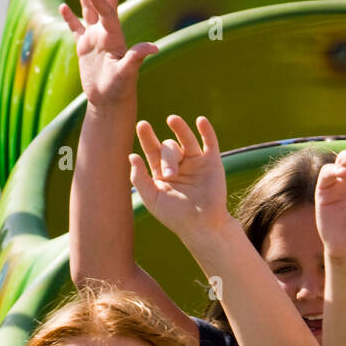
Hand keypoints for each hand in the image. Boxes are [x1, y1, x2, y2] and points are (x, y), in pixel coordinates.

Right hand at [60, 0, 157, 108]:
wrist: (110, 103)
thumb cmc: (121, 89)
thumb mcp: (128, 73)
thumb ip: (137, 57)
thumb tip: (154, 48)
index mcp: (114, 36)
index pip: (106, 11)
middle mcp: (105, 33)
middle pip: (104, 3)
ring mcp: (94, 39)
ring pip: (88, 10)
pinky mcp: (84, 48)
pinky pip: (75, 28)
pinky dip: (69, 18)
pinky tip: (64, 6)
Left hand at [130, 113, 231, 245]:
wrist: (202, 225)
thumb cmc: (175, 216)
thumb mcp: (152, 198)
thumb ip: (139, 178)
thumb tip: (131, 155)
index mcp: (162, 172)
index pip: (152, 149)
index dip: (147, 136)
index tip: (142, 125)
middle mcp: (179, 165)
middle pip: (169, 147)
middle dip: (168, 157)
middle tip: (170, 173)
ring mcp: (196, 163)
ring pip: (186, 140)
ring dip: (180, 128)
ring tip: (172, 119)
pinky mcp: (213, 163)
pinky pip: (210, 143)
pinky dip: (206, 131)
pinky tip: (200, 121)